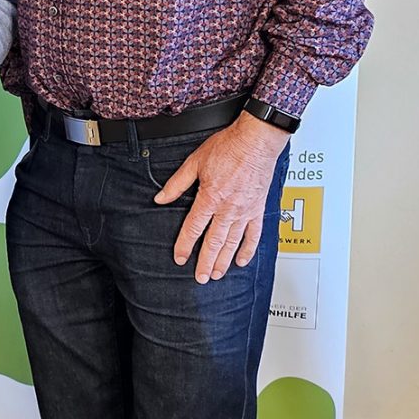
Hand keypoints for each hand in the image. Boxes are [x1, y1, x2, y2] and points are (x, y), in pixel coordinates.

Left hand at [153, 113, 289, 284]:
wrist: (257, 140)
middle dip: (205, 262)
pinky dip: (248, 249)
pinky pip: (254, 234)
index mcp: (211, 197)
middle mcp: (229, 208)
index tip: (180, 258)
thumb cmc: (229, 147)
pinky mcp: (258, 209)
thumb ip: (177, 183)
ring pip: (233, 242)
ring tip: (216, 274)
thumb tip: (160, 198)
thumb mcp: (195, 162)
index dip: (185, 245)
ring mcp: (245, 210)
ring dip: (224, 261)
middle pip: (214, 241)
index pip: (194, 228)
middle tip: (200, 277)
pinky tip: (242, 260)